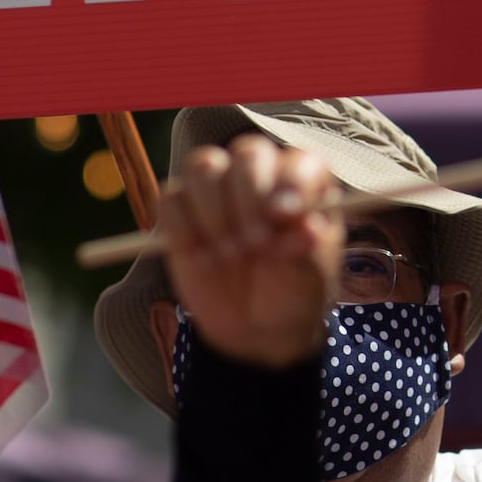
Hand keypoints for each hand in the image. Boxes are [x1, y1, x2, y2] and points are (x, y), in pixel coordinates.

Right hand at [158, 136, 341, 370]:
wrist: (257, 328)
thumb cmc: (293, 291)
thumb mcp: (309, 275)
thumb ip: (305, 245)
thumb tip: (301, 221)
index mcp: (304, 186)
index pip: (298, 161)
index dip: (289, 183)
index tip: (282, 217)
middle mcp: (262, 178)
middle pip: (248, 153)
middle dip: (249, 198)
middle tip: (254, 244)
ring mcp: (219, 192)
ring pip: (204, 164)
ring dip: (214, 210)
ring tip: (228, 253)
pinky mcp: (183, 213)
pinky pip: (171, 197)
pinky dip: (183, 228)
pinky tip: (201, 257)